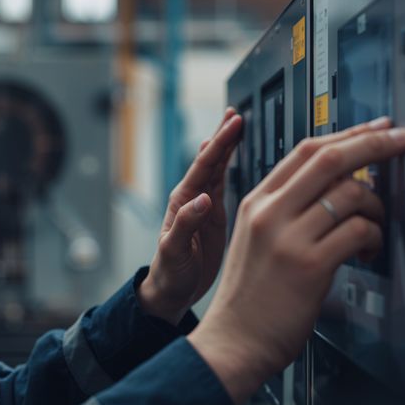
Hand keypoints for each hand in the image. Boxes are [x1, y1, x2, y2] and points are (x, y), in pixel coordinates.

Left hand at [139, 108, 242, 324]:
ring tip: (236, 123)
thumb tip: (203, 200)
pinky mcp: (214, 215)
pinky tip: (236, 153)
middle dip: (223, 136)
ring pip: (218, 168)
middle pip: (210, 160)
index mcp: (183, 202)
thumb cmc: (168, 274)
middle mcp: (192, 198)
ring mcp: (204, 205)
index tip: (232, 124)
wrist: (171, 291)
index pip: (203, 166)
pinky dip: (231, 165)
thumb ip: (186, 225)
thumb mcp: (175, 251)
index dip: (219, 144)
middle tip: (235, 114)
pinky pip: (224, 183)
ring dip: (227, 146)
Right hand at [187, 117, 404, 404]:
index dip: (348, 134)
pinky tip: (367, 251)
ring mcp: (288, 237)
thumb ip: (287, 210)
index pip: (306, 150)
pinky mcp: (309, 265)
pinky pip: (358, 231)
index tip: (377, 128)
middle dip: (374, 144)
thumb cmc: (251, 297)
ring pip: (350, 194)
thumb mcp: (256, 239)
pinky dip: (373, 237)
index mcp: (256, 202)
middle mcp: (269, 213)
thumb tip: (339, 185)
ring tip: (374, 227)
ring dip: (376, 205)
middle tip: (401, 140)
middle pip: (330, 159)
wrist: (233, 341)